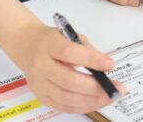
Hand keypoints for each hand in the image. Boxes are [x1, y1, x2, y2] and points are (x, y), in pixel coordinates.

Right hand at [8, 23, 124, 113]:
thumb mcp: (69, 35)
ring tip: (109, 97)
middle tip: (115, 88)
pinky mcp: (41, 96)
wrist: (27, 46)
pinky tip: (96, 101)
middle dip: (96, 87)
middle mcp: (41, 65)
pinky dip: (83, 106)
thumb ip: (86, 49)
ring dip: (92, 100)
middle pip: (69, 81)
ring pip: (67, 98)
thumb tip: (105, 66)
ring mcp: (40, 83)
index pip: (69, 53)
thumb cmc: (51, 40)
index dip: (92, 60)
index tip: (110, 64)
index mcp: (49, 45)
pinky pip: (64, 107)